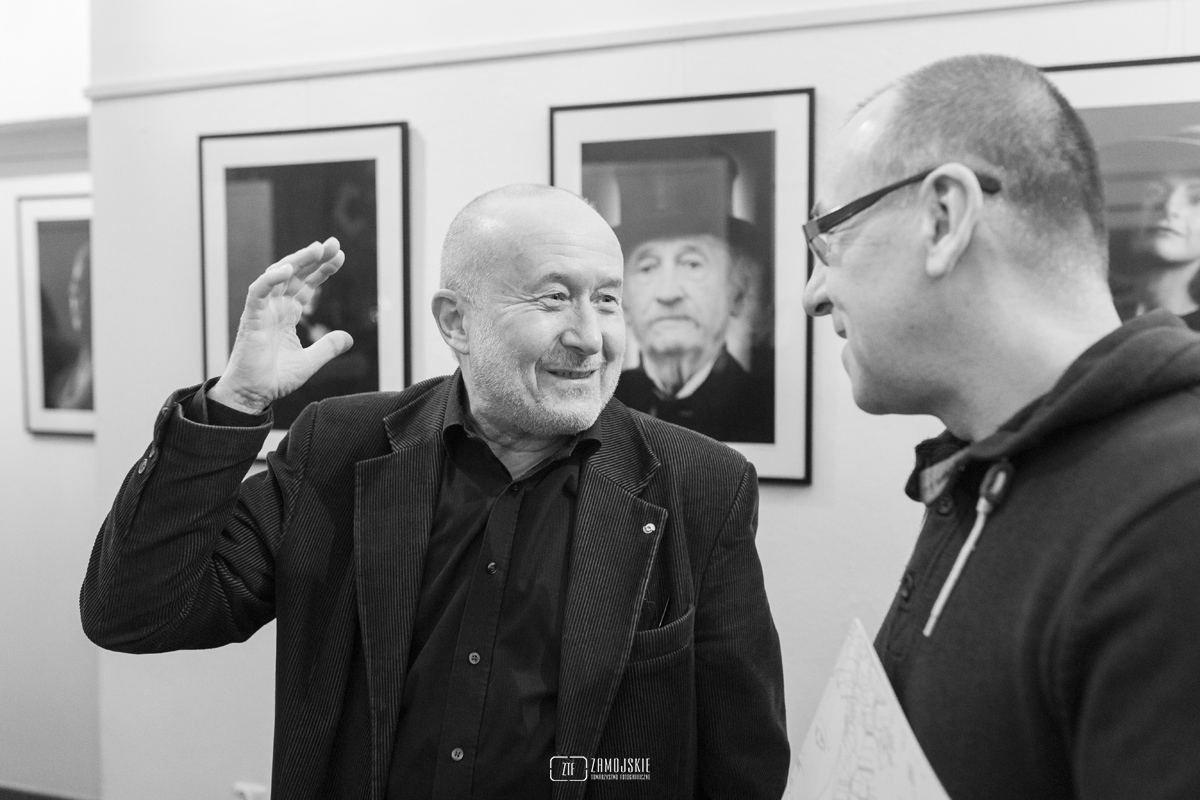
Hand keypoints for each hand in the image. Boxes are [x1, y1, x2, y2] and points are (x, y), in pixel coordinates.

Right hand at [209, 238, 352, 414]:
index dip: (322, 270)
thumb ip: (327, 347)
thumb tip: (349, 338)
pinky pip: (258, 291)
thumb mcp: (310, 361)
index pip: (307, 284)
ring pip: (279, 276)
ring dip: (297, 260)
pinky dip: (271, 279)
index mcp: (288, 314)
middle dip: (315, 258)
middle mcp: (276, 307)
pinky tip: (287, 269)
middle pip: (296, 274)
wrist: (253, 394)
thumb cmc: (275, 378)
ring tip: (317, 249)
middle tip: (334, 243)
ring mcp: (263, 310)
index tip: (340, 256)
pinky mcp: (251, 317)